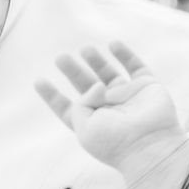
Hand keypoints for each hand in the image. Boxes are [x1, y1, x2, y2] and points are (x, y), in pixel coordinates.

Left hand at [34, 42, 188, 188]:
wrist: (149, 144)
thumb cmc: (114, 141)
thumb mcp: (84, 127)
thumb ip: (81, 103)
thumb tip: (96, 85)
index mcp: (90, 123)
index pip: (67, 108)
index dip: (53, 96)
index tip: (39, 81)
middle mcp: (108, 109)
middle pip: (86, 85)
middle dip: (72, 71)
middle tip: (60, 58)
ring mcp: (127, 97)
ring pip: (108, 74)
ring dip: (95, 60)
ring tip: (84, 49)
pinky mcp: (146, 87)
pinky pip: (135, 66)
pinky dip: (125, 54)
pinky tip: (113, 44)